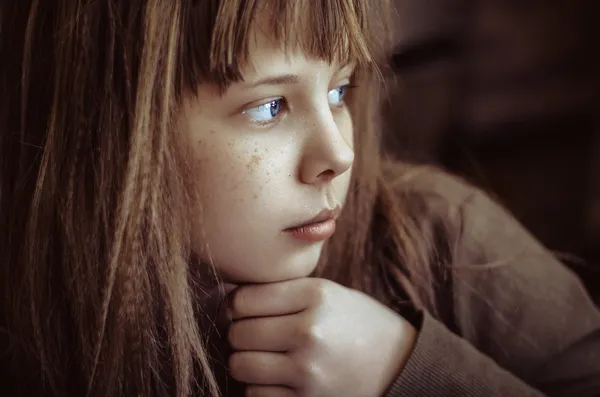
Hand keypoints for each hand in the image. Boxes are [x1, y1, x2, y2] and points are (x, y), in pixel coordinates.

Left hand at [226, 277, 417, 396]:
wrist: (399, 364)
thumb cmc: (355, 323)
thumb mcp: (328, 292)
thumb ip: (283, 292)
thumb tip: (230, 301)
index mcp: (315, 296)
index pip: (243, 299)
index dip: (236, 305)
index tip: (243, 310)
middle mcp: (310, 331)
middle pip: (238, 333)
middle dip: (239, 334)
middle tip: (255, 334)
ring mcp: (308, 371)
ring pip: (240, 365)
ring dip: (245, 362)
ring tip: (263, 356)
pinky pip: (255, 394)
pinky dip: (259, 387)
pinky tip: (278, 377)